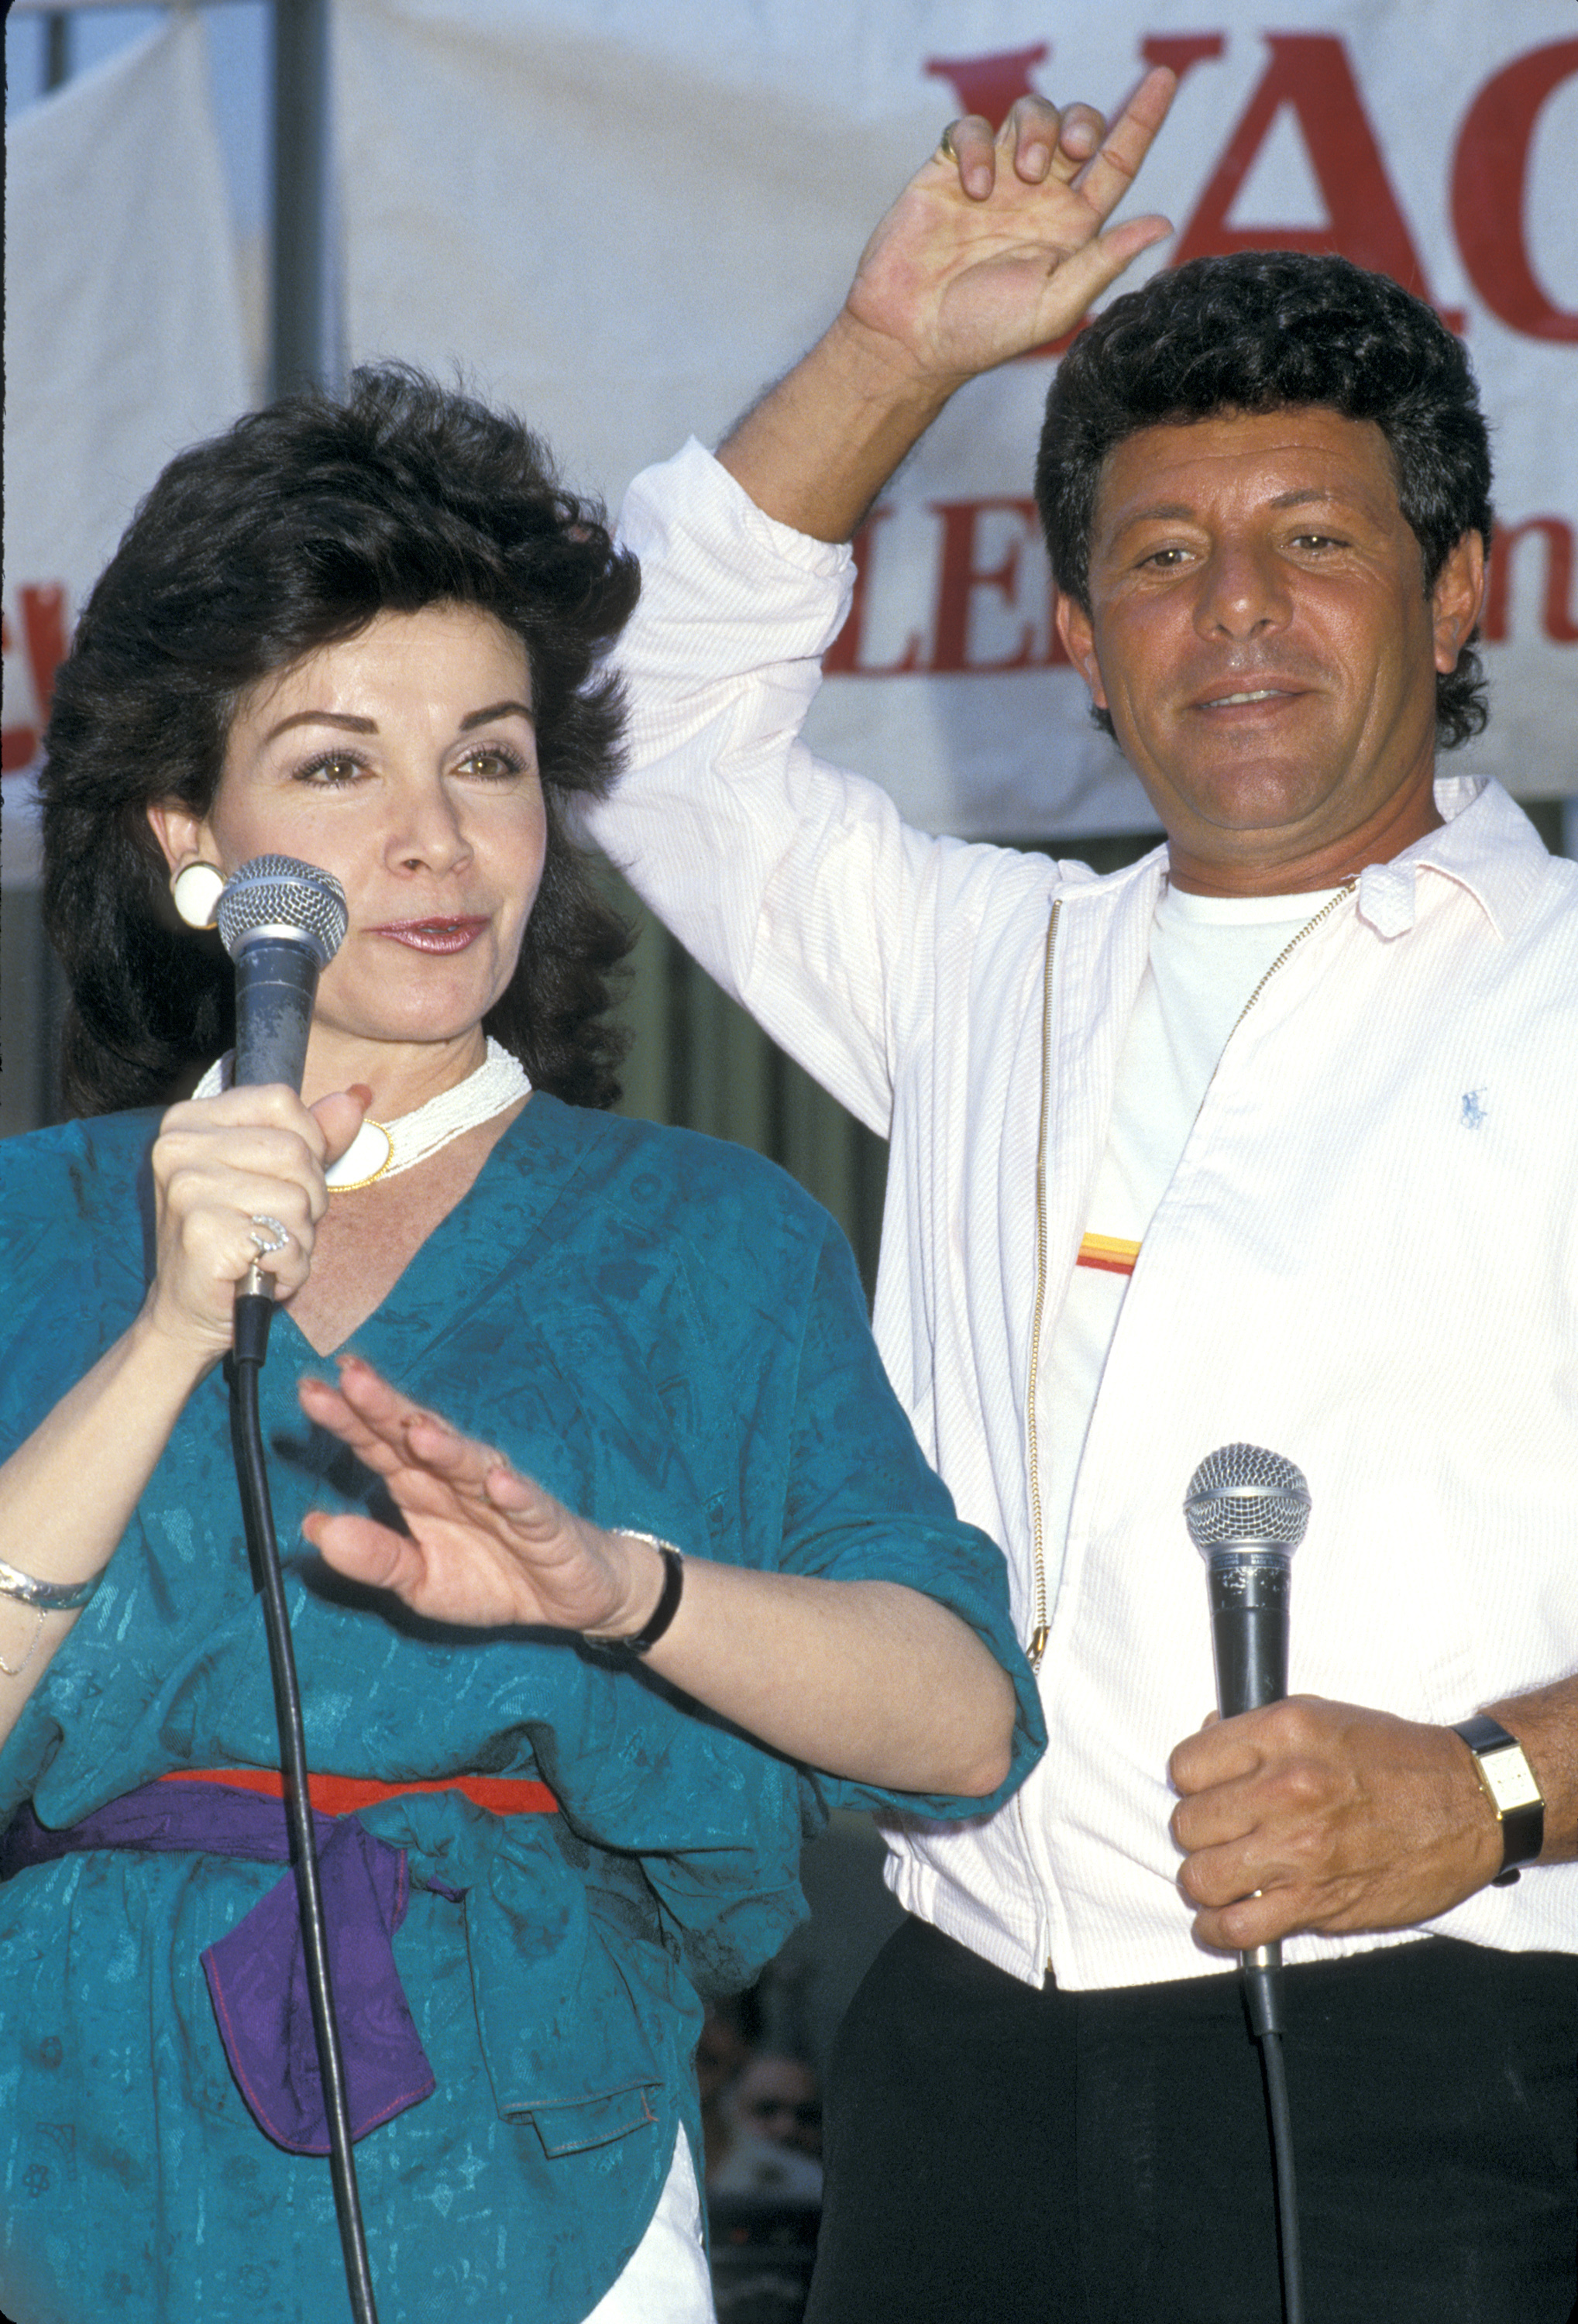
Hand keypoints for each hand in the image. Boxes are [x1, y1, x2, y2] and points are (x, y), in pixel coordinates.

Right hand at [147, 1082, 367, 1359]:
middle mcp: (179, 1148)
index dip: (307, 1143)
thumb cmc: (236, 1241)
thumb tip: (355, 1098)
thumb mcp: (274, 1178)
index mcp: (190, 1121)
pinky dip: (291, 1267)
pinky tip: (263, 1274)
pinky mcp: (203, 1234)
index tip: (285, 1180)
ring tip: (267, 1251)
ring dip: (300, 1238)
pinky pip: (287, 1242)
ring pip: (298, 1199)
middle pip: (295, 1151)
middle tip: (276, 1227)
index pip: (280, 1100)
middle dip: (309, 1198)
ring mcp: (187, 1189)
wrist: (189, 1311)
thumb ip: (312, 1137)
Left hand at [297, 1354, 661, 1634]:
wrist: (567, 1597)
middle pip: (418, 1438)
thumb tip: (315, 1527)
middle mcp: (458, 1481)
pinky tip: (500, 1483)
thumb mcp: (421, 1582)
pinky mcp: (546, 1525)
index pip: (379, 1447)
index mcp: (421, 1488)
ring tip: (417, 1430)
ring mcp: (503, 1498)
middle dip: (387, 1409)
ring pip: (471, 1465)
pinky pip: (530, 1508)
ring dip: (447, 1446)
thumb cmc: (491, 1577)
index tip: (310, 1393)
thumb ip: (374, 1558)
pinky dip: (516, 1495)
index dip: (346, 1420)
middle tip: (350, 1378)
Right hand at [843, 70, 1175, 386]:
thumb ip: (1104, 261)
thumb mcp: (1055, 304)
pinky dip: (976, 146)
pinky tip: (974, 189)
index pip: (1117, 164)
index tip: (1164, 79)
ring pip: (1028, 114)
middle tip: (1072, 150)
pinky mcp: (949, 172)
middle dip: (1081, 122)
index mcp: (1071, 227)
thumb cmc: (983, 333)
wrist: (910, 336)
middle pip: (1076, 126)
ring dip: (1035, 130)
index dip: (1142, 120)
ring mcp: (994, 180)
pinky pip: (970, 129)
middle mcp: (1037, 197)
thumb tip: (1163, 224)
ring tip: (1021, 172)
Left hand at [1167, 1695, 1503, 1951]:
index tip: (1205, 1791)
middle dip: (1198, 1832)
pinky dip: (1219, 1930)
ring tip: (1221, 1877)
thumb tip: (1208, 1737)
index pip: (1187, 1765)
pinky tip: (1224, 1920)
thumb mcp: (1324, 1716)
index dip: (1192, 1781)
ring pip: (1200, 1878)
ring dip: (1204, 1881)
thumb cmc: (1398, 1758)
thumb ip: (1259, 1732)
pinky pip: (1237, 1928)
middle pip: (1188, 1824)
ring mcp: (1300, 1850)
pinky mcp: (1318, 1902)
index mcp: (1283, 1734)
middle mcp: (1285, 1789)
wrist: (1469, 1803)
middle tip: (1219, 1835)